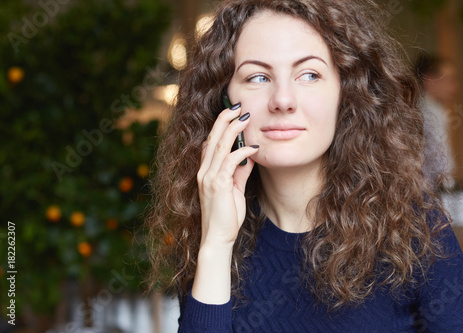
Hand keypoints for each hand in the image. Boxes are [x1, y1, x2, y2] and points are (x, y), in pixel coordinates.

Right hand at [197, 104, 258, 247]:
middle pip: (213, 138)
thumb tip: (248, 157)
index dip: (219, 126)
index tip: (232, 114)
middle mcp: (204, 172)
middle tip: (237, 106)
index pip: (210, 143)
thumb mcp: (234, 190)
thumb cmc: (226, 216)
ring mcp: (208, 178)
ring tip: (244, 117)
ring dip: (233, 129)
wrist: (218, 238)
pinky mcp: (217, 185)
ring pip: (219, 145)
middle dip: (224, 119)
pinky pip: (230, 162)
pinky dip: (242, 152)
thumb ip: (239, 173)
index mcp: (205, 172)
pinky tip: (254, 147)